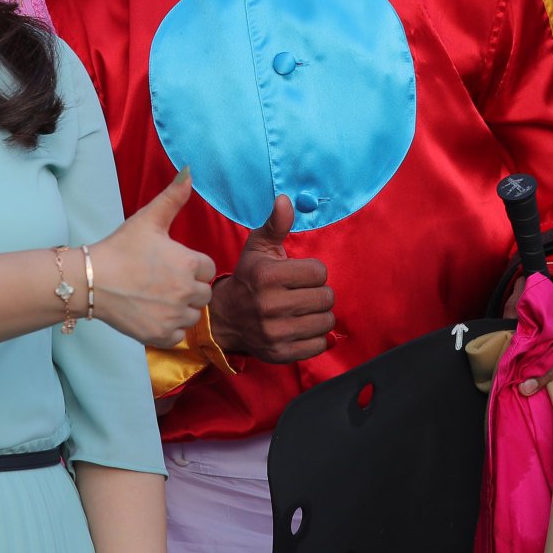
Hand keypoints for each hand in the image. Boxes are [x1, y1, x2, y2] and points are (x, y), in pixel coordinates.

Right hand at [89, 167, 215, 347]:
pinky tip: (153, 315)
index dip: (191, 265)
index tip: (171, 264)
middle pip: (203, 293)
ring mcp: (173, 316)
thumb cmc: (121, 247)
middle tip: (164, 282)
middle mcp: (186, 291)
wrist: (90, 280)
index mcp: (189, 263)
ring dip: (181, 308)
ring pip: (193, 315)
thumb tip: (189, 171)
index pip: (207, 268)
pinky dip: (169, 328)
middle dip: (189, 287)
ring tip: (158, 298)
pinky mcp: (160, 335)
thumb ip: (173, 196)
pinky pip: (178, 336)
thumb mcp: (148, 219)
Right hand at [208, 195, 333, 362]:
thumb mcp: (258, 248)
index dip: (313, 272)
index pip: (319, 272)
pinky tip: (302, 327)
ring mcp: (276, 332)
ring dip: (320, 315)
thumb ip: (276, 224)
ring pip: (326, 322)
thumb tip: (285, 199)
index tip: (300, 275)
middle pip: (326, 297)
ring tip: (304, 310)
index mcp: (268, 277)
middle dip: (319, 293)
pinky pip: (319, 345)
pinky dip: (316, 337)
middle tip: (304, 293)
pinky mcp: (281, 353)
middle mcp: (271, 306)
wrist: (225, 318)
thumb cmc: (249, 278)